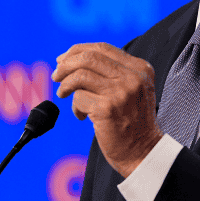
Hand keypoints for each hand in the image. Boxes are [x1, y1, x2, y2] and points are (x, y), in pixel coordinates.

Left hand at [51, 42, 163, 177]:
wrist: (143, 152)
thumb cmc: (132, 122)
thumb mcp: (132, 89)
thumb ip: (112, 73)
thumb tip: (71, 59)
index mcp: (140, 68)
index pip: (103, 48)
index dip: (78, 50)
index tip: (63, 59)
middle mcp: (133, 77)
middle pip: (89, 58)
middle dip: (66, 64)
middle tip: (56, 75)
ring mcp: (121, 92)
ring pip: (80, 75)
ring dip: (65, 84)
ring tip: (63, 94)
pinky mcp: (107, 108)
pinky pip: (79, 98)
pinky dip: (75, 106)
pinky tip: (81, 115)